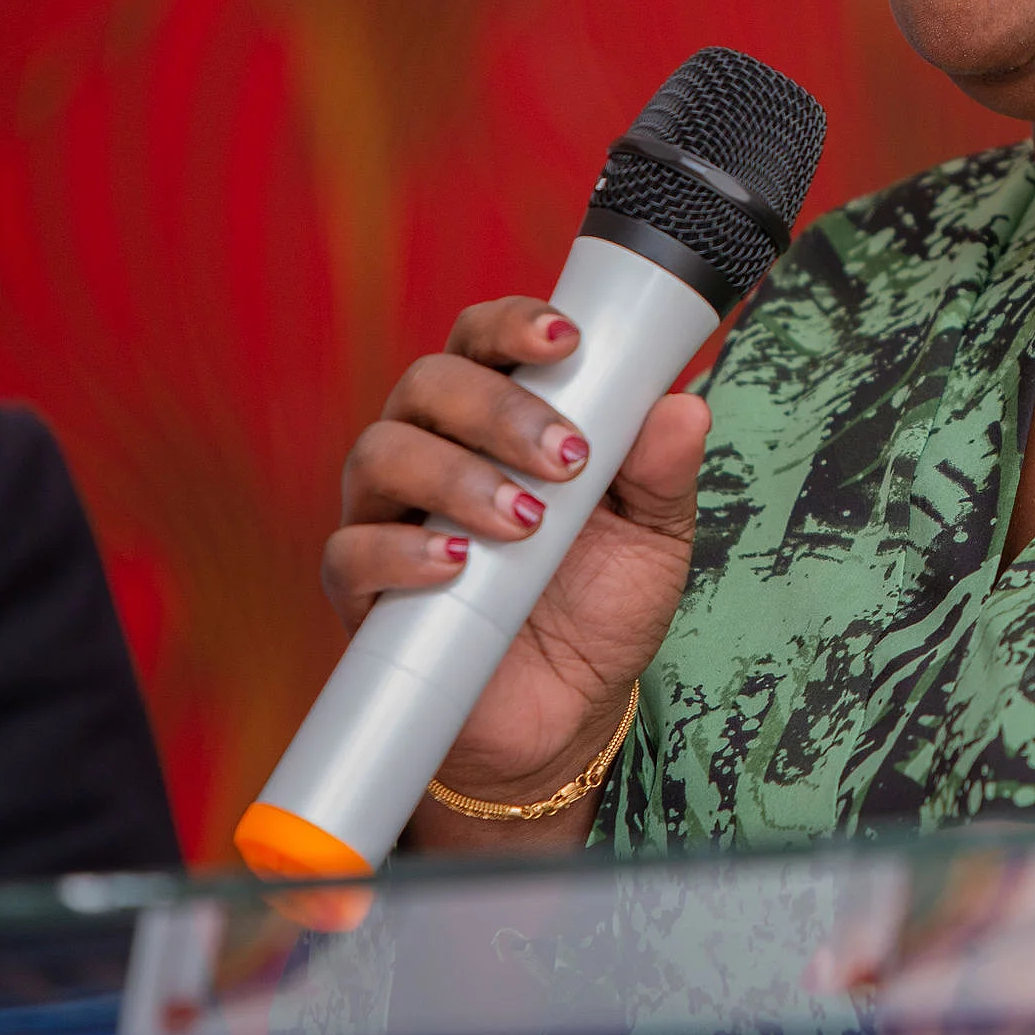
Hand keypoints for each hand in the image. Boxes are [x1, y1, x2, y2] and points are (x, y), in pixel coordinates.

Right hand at [324, 296, 706, 849]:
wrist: (568, 710)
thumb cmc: (603, 600)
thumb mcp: (655, 534)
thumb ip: (664, 471)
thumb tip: (685, 408)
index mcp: (499, 416)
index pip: (483, 339)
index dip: (512, 324)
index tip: (565, 339)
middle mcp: (434, 449)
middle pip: (428, 383)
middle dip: (499, 410)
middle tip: (566, 458)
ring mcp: (390, 515)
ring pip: (381, 452)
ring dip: (456, 476)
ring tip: (524, 521)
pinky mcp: (363, 591)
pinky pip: (350, 551)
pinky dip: (398, 551)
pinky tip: (457, 564)